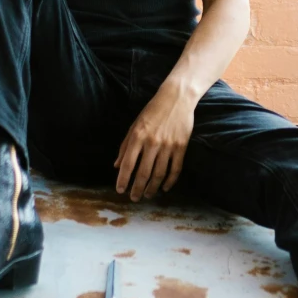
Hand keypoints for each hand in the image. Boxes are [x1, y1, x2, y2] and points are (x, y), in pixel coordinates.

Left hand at [115, 79, 196, 200]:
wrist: (176, 99)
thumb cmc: (152, 111)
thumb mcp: (134, 125)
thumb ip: (125, 146)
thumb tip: (116, 165)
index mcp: (138, 137)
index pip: (127, 164)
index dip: (123, 179)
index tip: (120, 190)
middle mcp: (152, 143)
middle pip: (143, 173)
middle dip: (137, 189)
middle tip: (134, 198)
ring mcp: (168, 146)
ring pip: (159, 174)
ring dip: (152, 188)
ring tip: (147, 195)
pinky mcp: (181, 147)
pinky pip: (175, 169)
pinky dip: (170, 181)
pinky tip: (164, 188)